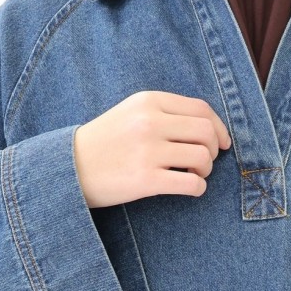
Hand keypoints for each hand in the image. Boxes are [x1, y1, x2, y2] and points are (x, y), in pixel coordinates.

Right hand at [72, 90, 231, 207]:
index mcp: (149, 102)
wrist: (69, 167)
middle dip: (214, 150)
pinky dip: (198, 188)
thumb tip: (209, 128)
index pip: (201, 109)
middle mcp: (150, 122)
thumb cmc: (105, 142)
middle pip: (206, 132)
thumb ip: (165, 113)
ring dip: (206, 170)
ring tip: (193, 175)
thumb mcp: (131, 113)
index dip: (219, 128)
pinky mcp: (145, 180)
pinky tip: (190, 189)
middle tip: (204, 162)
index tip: (222, 143)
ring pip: (203, 158)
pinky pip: (191, 184)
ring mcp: (148, 151)